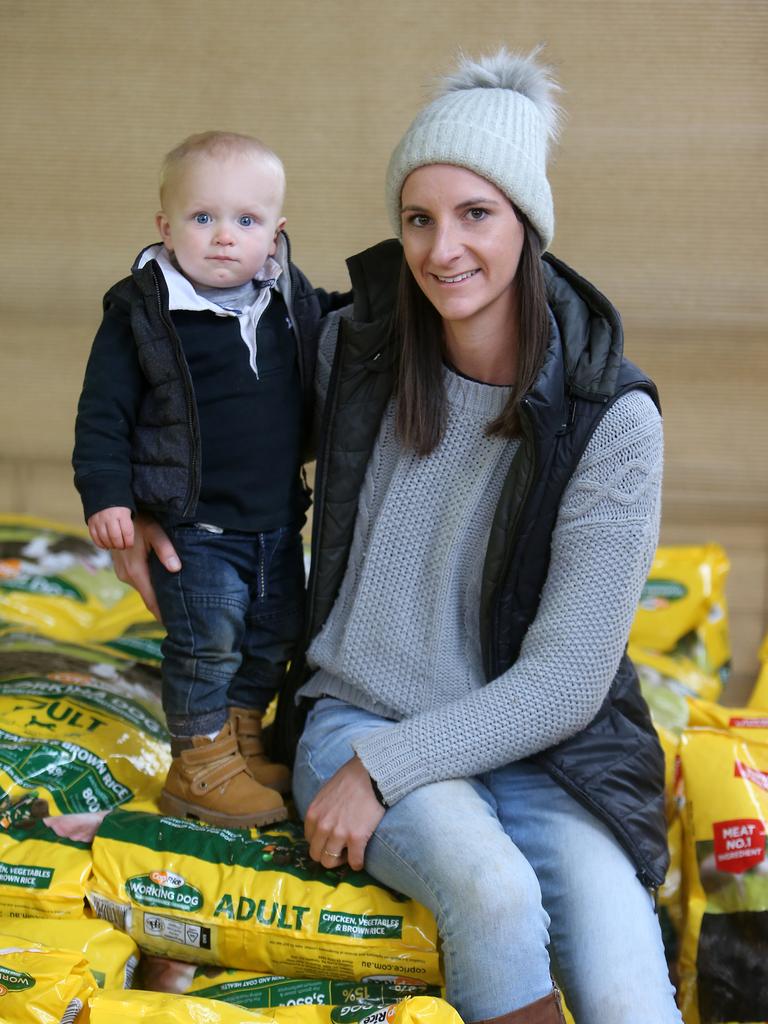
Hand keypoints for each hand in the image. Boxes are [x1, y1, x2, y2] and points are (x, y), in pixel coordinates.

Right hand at [87, 506, 133, 549]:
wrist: (103, 495)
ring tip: (115, 546)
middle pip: (115, 536)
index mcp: (121, 513)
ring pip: (104, 538)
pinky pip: (95, 537)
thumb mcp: (127, 512)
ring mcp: (99, 520)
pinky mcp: (91, 523)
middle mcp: (109, 516)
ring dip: (111, 545)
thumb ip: (127, 525)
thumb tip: (128, 542)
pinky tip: (106, 546)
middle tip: (122, 547)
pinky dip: (101, 544)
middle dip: (120, 545)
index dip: (129, 542)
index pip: (127, 532)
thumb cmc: (118, 507)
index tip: (129, 545)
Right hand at [111, 513, 179, 621]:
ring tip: (174, 605)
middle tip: (180, 618)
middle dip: (162, 607)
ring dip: (156, 596)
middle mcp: (127, 575)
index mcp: (136, 570)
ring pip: (143, 589)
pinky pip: (139, 582)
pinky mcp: (123, 569)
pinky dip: (150, 587)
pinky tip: (162, 588)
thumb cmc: (137, 521)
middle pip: (147, 596)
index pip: (150, 599)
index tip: (173, 626)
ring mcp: (123, 573)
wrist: (114, 514)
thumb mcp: (154, 532)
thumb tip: (176, 569)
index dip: (161, 614)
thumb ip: (165, 550)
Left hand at [303, 755, 385, 870]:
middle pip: (316, 855)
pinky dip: (357, 863)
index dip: (321, 843)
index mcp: (313, 815)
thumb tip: (322, 827)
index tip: (330, 841)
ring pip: (330, 862)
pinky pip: (354, 862)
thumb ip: (320, 812)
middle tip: (339, 850)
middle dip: (327, 855)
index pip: (309, 840)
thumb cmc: (349, 780)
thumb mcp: (325, 794)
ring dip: (340, 861)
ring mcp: (339, 833)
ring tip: (349, 854)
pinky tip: (360, 859)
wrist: (369, 775)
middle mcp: (322, 826)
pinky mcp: (357, 838)